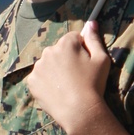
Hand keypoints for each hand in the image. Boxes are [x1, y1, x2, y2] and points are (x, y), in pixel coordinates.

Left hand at [26, 19, 111, 134]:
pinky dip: (46, 83)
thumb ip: (94, 39)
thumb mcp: (101, 59)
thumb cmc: (94, 84)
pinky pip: (39, 78)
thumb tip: (91, 23)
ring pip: (48, 64)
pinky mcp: (32, 82)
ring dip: (55, 70)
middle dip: (66, 59)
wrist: (79, 112)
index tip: (85, 63)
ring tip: (66, 86)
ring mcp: (38, 67)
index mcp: (66, 43)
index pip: (73, 38)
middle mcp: (48, 51)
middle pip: (59, 50)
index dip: (82, 50)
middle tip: (76, 77)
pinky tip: (57, 91)